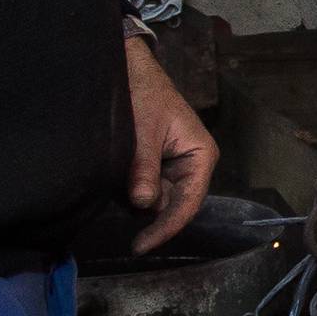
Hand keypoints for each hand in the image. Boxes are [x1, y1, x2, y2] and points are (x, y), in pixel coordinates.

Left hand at [124, 37, 218, 254]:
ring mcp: (174, 167)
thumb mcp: (142, 131)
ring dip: (135, 198)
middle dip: (147, 212)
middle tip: (119, 208)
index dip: (166, 227)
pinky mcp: (157, 165)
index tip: (141, 245)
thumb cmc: (144, 94)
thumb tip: (143, 204)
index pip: (188, 203)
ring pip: (156, 199)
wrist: (131, 70)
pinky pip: (145, 188)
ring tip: (115, 182)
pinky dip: (130, 189)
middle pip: (173, 205)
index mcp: (201, 156)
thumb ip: (143, 168)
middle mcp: (192, 166)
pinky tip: (116, 178)